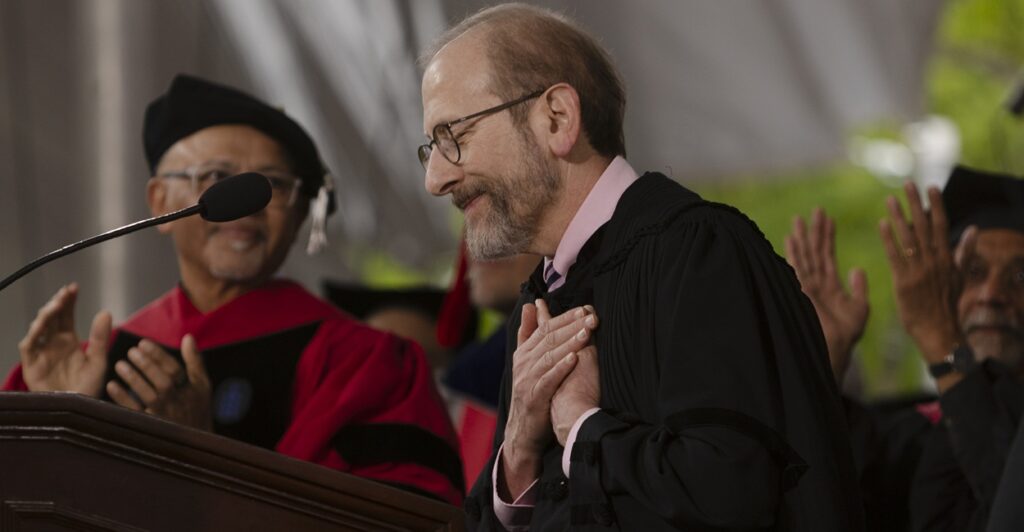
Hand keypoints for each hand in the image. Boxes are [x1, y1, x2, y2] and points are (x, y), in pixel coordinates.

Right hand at [18, 283, 110, 395]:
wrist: (78, 411)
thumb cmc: (88, 388)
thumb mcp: (98, 361)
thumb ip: (100, 338)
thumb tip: (105, 311)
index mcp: (69, 341)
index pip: (66, 316)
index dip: (68, 301)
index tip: (74, 287)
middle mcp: (53, 344)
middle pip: (52, 318)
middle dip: (57, 303)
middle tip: (66, 292)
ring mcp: (41, 353)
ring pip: (38, 328)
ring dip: (46, 314)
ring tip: (57, 304)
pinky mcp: (31, 365)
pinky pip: (28, 346)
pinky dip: (33, 334)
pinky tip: (42, 323)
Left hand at [107, 335, 211, 430]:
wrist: (194, 444)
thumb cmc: (196, 407)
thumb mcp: (201, 384)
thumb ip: (194, 360)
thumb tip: (188, 337)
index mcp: (190, 390)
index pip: (175, 370)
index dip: (158, 355)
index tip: (142, 343)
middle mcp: (178, 402)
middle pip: (163, 382)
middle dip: (147, 365)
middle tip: (131, 351)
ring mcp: (163, 415)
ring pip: (148, 396)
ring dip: (133, 380)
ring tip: (119, 364)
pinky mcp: (150, 426)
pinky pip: (135, 411)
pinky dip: (122, 399)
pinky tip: (111, 385)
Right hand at [500, 300, 597, 499]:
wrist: (523, 429)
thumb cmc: (531, 391)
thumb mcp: (527, 360)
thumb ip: (528, 332)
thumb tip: (532, 304)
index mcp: (524, 352)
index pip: (545, 328)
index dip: (564, 317)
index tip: (583, 309)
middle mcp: (524, 363)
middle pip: (549, 339)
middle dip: (571, 326)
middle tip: (591, 317)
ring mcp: (528, 380)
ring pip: (550, 356)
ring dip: (569, 343)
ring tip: (586, 333)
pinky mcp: (534, 397)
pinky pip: (548, 380)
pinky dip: (561, 368)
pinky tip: (574, 358)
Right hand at [785, 208, 868, 382]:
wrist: (835, 350)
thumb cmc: (846, 336)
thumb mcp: (860, 308)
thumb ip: (858, 287)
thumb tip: (857, 268)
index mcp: (830, 285)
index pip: (827, 255)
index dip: (828, 237)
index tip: (829, 218)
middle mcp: (816, 283)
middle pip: (815, 252)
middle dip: (815, 231)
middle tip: (816, 210)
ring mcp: (807, 287)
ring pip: (805, 256)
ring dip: (803, 237)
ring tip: (800, 218)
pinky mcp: (802, 291)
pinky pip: (798, 267)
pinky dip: (794, 253)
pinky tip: (791, 238)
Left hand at [879, 182, 964, 364]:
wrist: (938, 329)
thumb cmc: (947, 303)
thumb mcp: (960, 276)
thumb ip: (964, 251)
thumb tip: (973, 228)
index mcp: (947, 258)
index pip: (941, 225)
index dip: (935, 204)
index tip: (930, 187)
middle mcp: (934, 261)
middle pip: (923, 226)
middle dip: (915, 204)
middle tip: (907, 184)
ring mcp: (918, 270)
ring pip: (907, 238)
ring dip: (898, 216)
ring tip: (889, 199)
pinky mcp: (903, 281)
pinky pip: (895, 256)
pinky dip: (889, 239)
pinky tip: (882, 224)